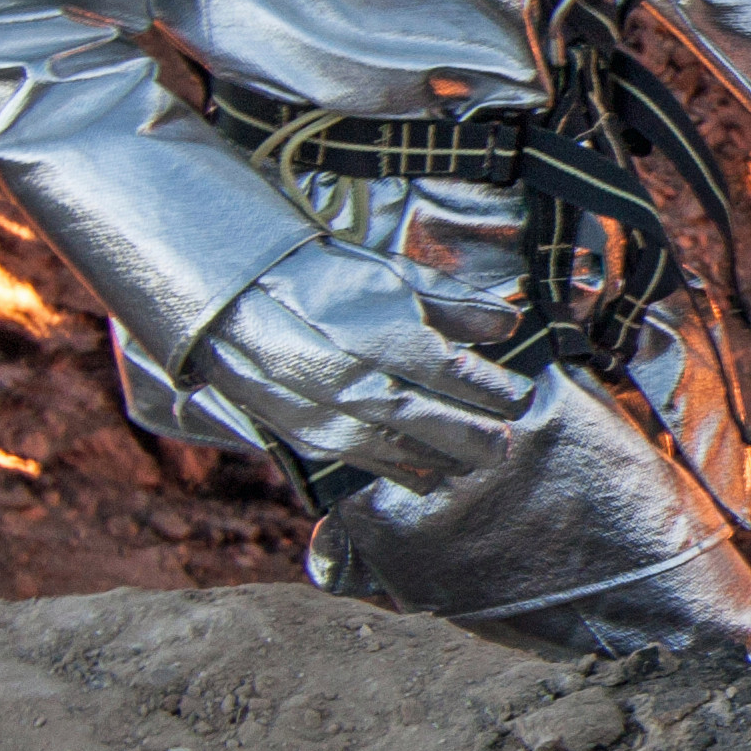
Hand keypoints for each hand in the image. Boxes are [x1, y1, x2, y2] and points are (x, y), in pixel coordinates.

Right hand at [189, 240, 537, 492]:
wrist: (231, 297)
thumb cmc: (320, 279)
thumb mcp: (389, 275)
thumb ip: (451, 301)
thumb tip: (508, 322)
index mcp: (370, 330)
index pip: (447, 370)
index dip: (490, 388)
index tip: (520, 394)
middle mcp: (345, 376)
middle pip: (422, 418)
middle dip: (471, 435)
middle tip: (505, 445)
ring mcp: (318, 410)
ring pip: (392, 449)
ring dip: (440, 458)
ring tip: (476, 461)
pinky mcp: (299, 432)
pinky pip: (358, 461)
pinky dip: (399, 471)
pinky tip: (429, 476)